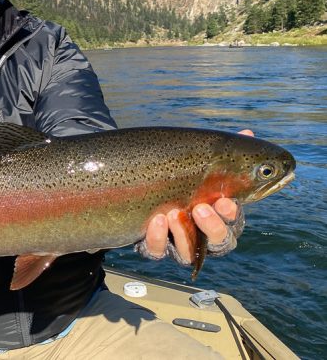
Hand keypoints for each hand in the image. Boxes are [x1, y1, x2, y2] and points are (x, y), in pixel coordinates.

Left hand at [137, 129, 251, 263]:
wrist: (138, 190)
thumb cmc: (180, 179)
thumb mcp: (200, 165)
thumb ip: (224, 152)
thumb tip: (248, 132)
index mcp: (219, 217)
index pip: (232, 222)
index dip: (231, 214)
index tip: (226, 201)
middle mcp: (201, 236)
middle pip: (217, 242)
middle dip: (213, 227)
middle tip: (202, 208)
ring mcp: (176, 244)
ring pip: (187, 252)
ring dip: (182, 233)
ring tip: (174, 213)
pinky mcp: (152, 247)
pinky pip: (156, 250)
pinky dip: (157, 238)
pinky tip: (156, 220)